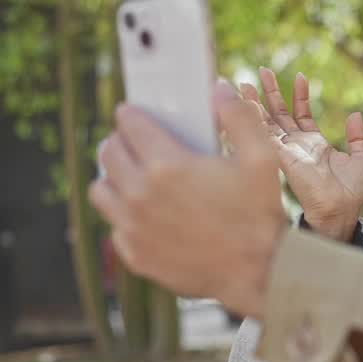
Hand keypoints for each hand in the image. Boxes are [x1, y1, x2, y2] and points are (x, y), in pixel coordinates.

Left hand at [89, 80, 286, 318]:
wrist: (259, 272)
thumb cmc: (260, 215)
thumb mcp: (261, 159)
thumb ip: (239, 117)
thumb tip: (220, 89)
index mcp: (167, 165)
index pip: (129, 124)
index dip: (131, 114)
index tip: (133, 114)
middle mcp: (141, 194)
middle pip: (108, 153)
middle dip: (120, 141)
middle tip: (134, 143)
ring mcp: (134, 227)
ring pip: (101, 189)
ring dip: (114, 178)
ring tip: (133, 178)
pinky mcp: (135, 254)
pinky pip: (114, 226)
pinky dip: (125, 217)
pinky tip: (147, 215)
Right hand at [240, 67, 362, 241]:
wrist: (342, 210)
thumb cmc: (353, 193)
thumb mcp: (361, 159)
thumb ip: (358, 137)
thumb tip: (355, 114)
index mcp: (315, 145)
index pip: (302, 114)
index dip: (300, 95)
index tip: (301, 76)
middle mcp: (297, 146)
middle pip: (279, 114)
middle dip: (271, 93)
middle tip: (263, 70)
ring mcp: (287, 151)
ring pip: (267, 122)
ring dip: (256, 103)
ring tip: (245, 83)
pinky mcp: (281, 156)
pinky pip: (265, 134)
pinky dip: (255, 119)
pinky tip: (248, 104)